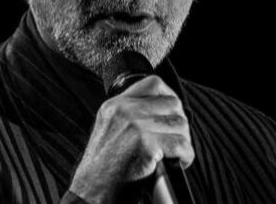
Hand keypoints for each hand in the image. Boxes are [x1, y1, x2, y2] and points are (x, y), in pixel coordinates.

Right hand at [69, 75, 193, 203]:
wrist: (89, 193)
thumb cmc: (101, 169)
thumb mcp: (107, 129)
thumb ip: (128, 114)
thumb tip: (160, 109)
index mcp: (115, 105)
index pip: (153, 84)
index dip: (169, 95)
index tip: (173, 111)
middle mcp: (124, 111)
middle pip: (172, 103)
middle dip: (180, 122)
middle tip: (178, 138)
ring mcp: (135, 126)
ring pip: (179, 124)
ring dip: (184, 140)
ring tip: (178, 152)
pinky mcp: (145, 145)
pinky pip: (179, 145)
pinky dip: (186, 155)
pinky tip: (180, 162)